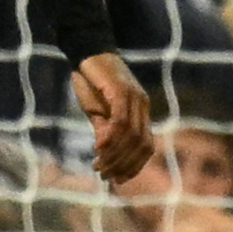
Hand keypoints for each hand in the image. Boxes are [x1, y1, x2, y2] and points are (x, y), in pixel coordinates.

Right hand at [72, 50, 154, 189]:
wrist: (86, 51)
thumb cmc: (91, 81)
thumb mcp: (97, 111)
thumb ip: (104, 130)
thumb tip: (105, 153)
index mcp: (141, 111)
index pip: (146, 146)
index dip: (134, 166)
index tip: (118, 180)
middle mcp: (142, 104)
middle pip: (141, 144)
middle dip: (123, 164)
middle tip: (104, 175)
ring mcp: (134, 96)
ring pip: (131, 135)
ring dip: (114, 155)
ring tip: (98, 166)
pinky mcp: (121, 90)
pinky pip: (120, 120)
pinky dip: (111, 138)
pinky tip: (98, 148)